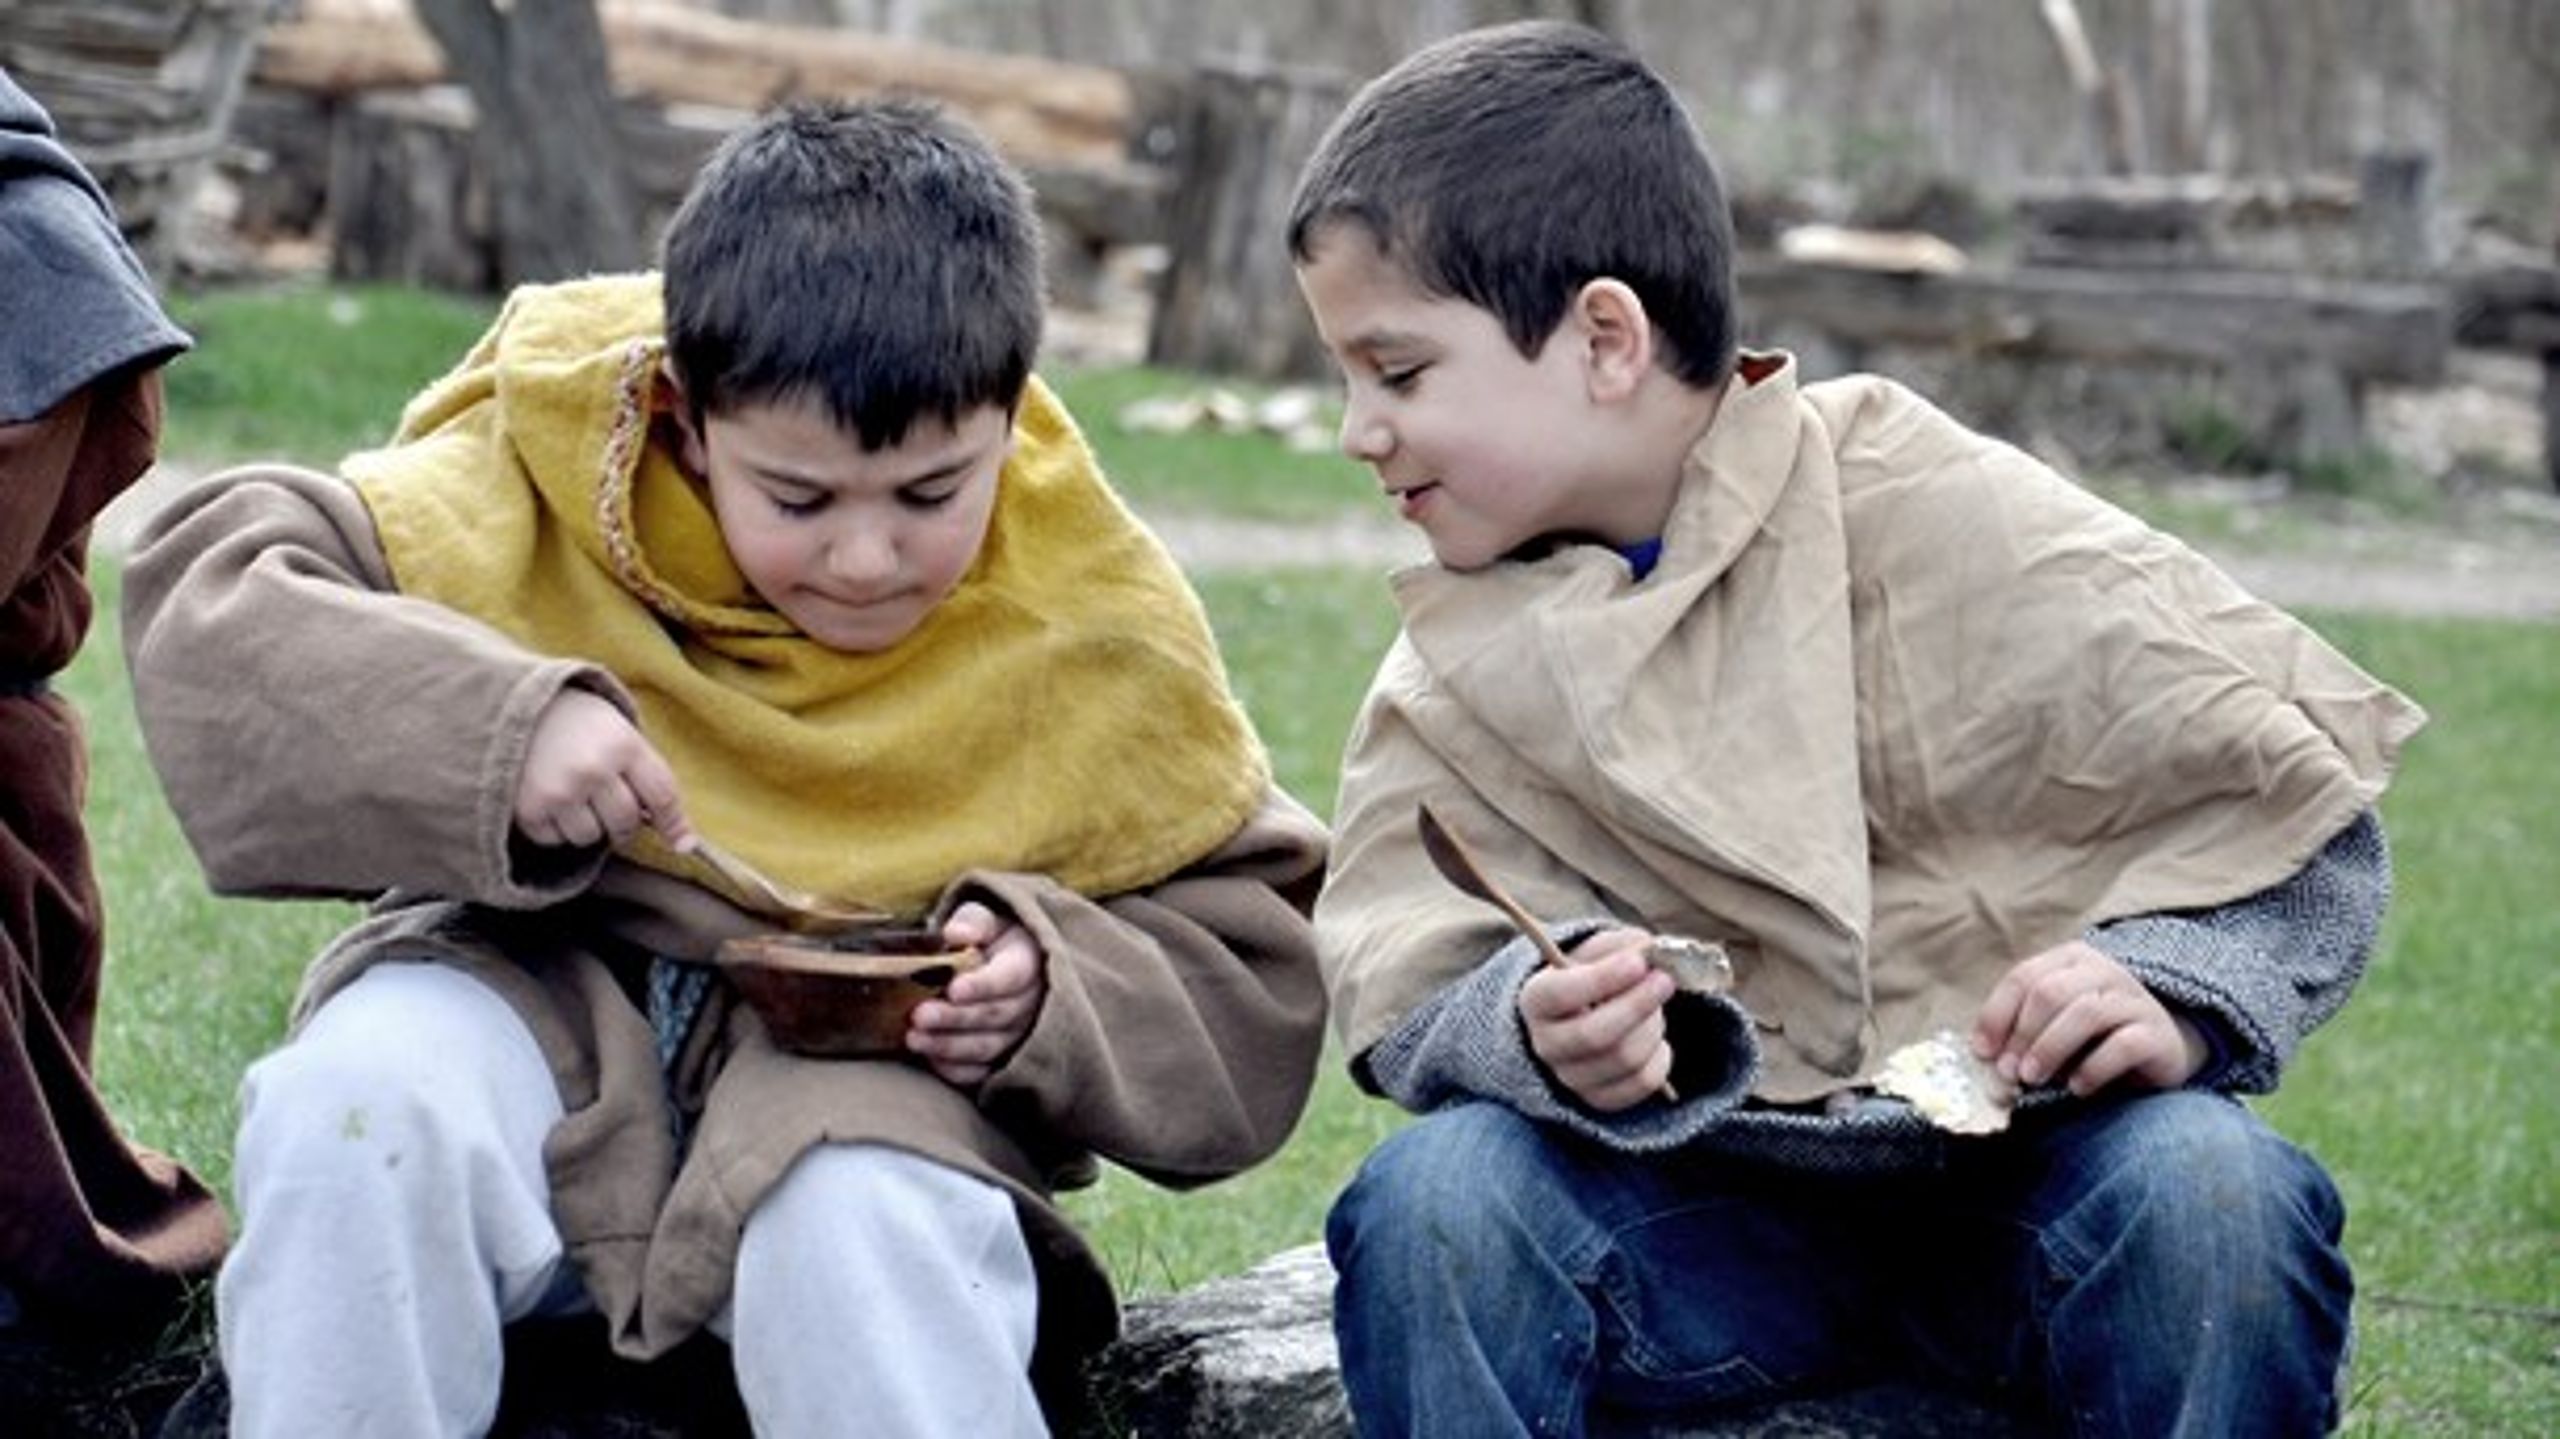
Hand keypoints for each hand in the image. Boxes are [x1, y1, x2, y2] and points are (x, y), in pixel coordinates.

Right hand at [514, 689, 689, 849]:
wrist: (520, 707)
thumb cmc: (582, 724)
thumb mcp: (622, 734)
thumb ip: (651, 779)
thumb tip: (684, 843)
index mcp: (624, 746)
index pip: (662, 797)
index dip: (674, 824)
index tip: (681, 844)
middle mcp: (594, 770)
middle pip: (626, 823)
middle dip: (624, 822)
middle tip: (610, 805)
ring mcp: (560, 790)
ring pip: (590, 837)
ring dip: (589, 826)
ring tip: (576, 797)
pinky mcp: (530, 808)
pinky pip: (555, 840)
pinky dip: (556, 828)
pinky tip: (551, 800)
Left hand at [908, 900, 1047, 1087]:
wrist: (1001, 963)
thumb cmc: (990, 939)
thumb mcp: (984, 919)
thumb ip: (972, 922)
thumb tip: (956, 934)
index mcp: (1028, 962)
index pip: (1010, 977)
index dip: (983, 985)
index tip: (954, 989)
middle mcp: (1030, 1003)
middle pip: (996, 1015)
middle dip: (955, 1018)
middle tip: (920, 1015)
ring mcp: (1019, 1034)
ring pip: (988, 1047)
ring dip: (949, 1046)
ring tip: (914, 1038)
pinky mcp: (1003, 1057)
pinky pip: (982, 1072)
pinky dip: (956, 1069)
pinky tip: (930, 1058)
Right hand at [1521, 925, 1676, 1111]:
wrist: (1586, 1014)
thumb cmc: (1593, 975)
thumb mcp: (1599, 950)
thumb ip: (1622, 945)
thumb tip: (1652, 952)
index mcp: (1536, 1000)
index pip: (1560, 994)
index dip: (1603, 979)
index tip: (1638, 962)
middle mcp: (1545, 1043)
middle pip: (1594, 1035)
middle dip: (1638, 1005)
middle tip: (1665, 980)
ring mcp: (1570, 1076)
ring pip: (1625, 1059)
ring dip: (1653, 1027)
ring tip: (1655, 1008)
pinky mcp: (1598, 1098)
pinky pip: (1642, 1083)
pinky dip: (1660, 1058)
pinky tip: (1654, 1039)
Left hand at [1970, 940, 2208, 1096]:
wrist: (2161, 1048)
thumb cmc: (2093, 1038)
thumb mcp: (2053, 1027)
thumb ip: (2021, 1031)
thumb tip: (1984, 1057)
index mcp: (2070, 960)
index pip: (2023, 977)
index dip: (1997, 1015)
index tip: (1982, 1053)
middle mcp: (2104, 970)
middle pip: (2050, 992)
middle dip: (2022, 1035)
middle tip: (2009, 1072)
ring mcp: (2135, 999)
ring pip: (2085, 1014)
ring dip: (2050, 1049)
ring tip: (2033, 1079)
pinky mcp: (2158, 1033)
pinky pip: (2123, 1045)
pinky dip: (2093, 1069)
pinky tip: (2077, 1087)